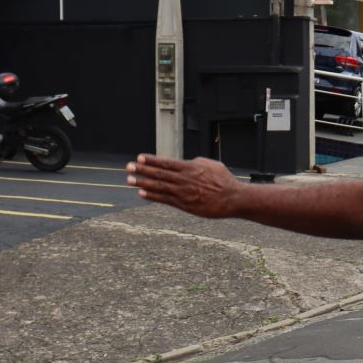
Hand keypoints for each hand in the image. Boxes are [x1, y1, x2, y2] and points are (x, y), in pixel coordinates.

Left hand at [126, 154, 242, 218]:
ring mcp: (183, 193)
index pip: (166, 163)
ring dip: (142, 183)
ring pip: (159, 186)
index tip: (139, 158)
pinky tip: (141, 193)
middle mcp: (184, 179)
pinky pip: (165, 200)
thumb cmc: (224, 181)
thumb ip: (196, 162)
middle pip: (159, 174)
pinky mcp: (185, 205)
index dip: (151, 160)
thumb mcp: (212, 165)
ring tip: (129, 180)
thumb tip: (187, 161)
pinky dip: (152, 196)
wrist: (233, 198)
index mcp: (190, 168)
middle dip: (142, 170)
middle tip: (128, 167)